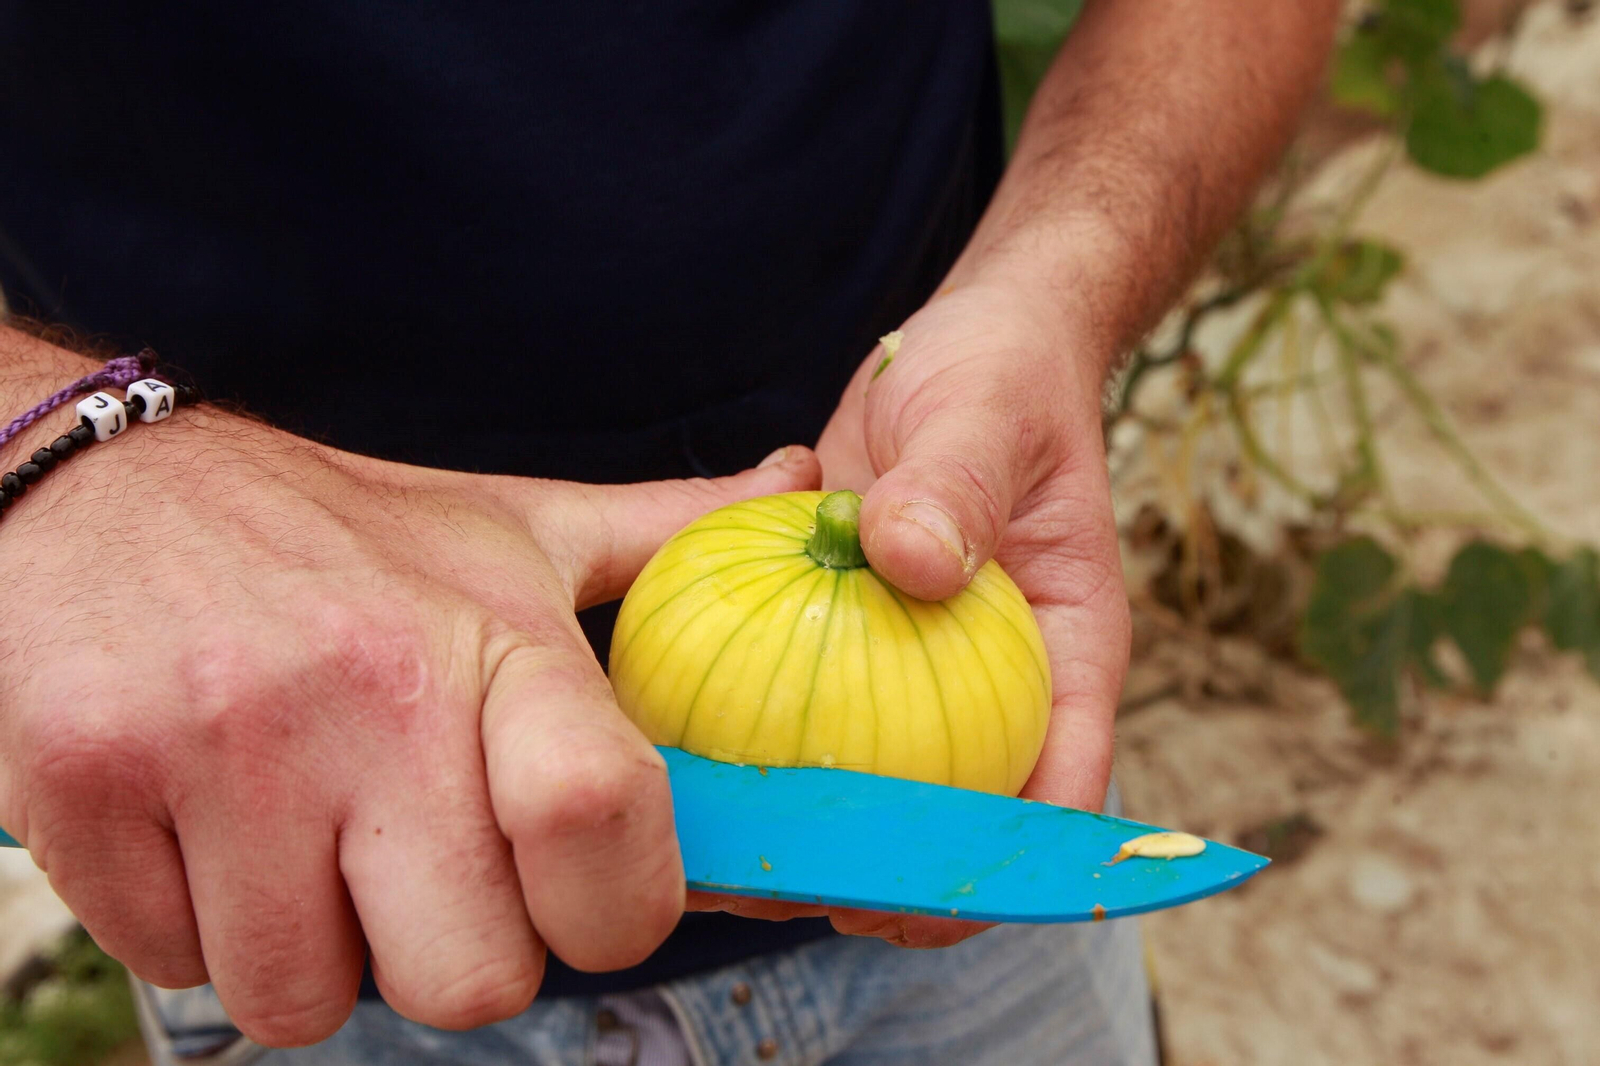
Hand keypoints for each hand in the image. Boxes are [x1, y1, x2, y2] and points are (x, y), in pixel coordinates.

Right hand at [0, 389, 819, 1045]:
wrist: (107, 487)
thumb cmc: (338, 531)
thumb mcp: (513, 522)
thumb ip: (667, 531)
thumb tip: (799, 484)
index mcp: (491, 638)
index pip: (603, 824)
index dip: (616, 908)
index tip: (583, 893)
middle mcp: (366, 691)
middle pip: (470, 981)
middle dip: (451, 952)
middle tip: (416, 866)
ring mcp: (219, 743)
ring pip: (306, 997)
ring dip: (313, 945)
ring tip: (302, 829)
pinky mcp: (86, 785)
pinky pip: (176, 966)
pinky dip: (199, 927)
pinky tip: (208, 822)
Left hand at [690, 284, 1129, 945]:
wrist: (964, 346)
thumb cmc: (1001, 375)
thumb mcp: (986, 413)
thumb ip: (958, 485)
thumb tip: (910, 560)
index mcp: (1064, 655)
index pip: (1057, 791)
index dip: (997, 872)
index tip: (910, 908)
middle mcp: (995, 678)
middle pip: (953, 812)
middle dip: (878, 871)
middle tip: (781, 887)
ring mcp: (919, 666)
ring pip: (873, 775)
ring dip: (806, 815)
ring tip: (719, 846)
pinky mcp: (852, 637)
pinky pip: (806, 700)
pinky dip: (756, 728)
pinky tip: (680, 750)